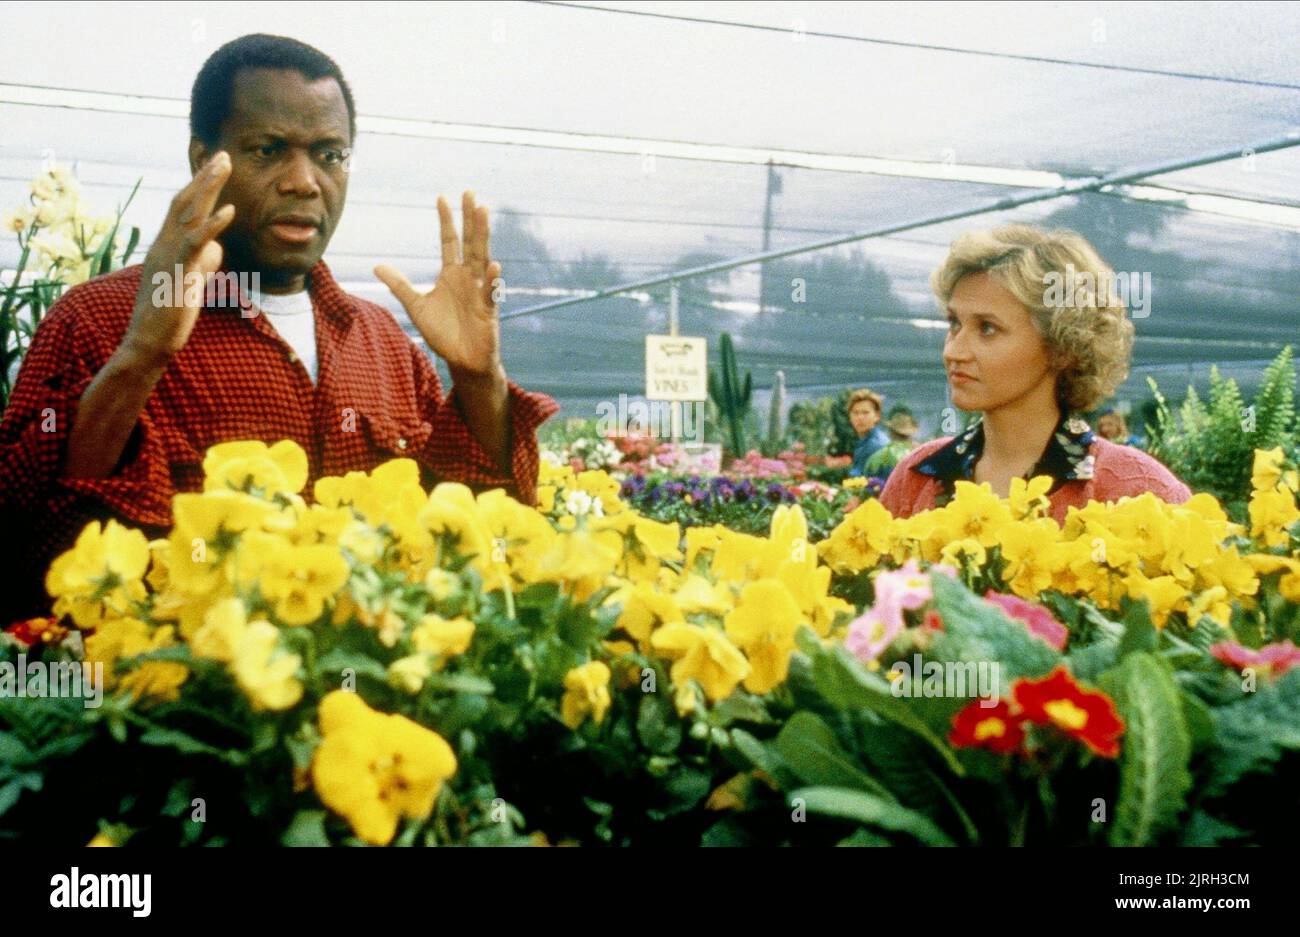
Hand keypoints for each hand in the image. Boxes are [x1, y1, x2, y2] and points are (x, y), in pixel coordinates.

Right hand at [122, 152, 234, 366]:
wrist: (149, 341)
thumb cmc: (170, 314)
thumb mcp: (191, 281)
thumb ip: (201, 262)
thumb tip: (215, 248)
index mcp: (167, 245)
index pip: (183, 209)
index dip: (199, 187)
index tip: (216, 167)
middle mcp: (164, 244)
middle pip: (185, 201)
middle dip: (205, 177)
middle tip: (223, 154)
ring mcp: (170, 255)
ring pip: (188, 213)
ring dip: (208, 187)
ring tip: (224, 165)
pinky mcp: (179, 272)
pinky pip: (195, 243)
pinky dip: (212, 225)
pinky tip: (229, 210)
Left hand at [375, 191, 502, 379]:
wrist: (462, 360)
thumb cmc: (444, 333)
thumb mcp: (416, 306)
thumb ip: (400, 285)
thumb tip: (376, 265)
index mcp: (451, 274)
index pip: (450, 242)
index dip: (446, 221)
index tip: (441, 198)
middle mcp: (468, 277)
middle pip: (470, 242)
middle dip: (470, 218)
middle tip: (470, 193)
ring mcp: (480, 291)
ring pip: (482, 258)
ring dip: (483, 236)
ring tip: (484, 212)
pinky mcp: (488, 310)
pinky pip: (490, 292)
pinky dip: (491, 280)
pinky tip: (492, 264)